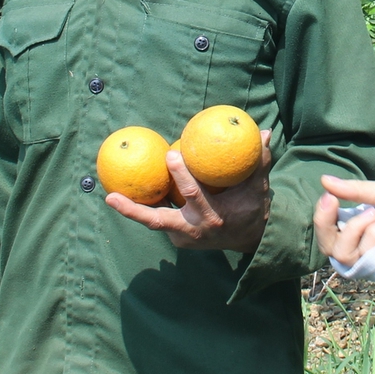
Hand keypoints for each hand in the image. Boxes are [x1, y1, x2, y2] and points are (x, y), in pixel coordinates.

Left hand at [106, 130, 274, 251]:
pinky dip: (144, 207)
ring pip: (153, 222)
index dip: (181, 175)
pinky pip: (158, 219)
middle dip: (133, 210)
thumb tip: (265, 132)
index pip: (193, 194)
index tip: (171, 153)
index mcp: (213, 217)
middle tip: (112, 196)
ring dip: (131, 210)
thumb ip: (260, 161)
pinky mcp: (177, 238)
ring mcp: (182, 237)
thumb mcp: (260, 187)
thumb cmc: (253, 208)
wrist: (250, 241)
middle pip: (157, 221)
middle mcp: (193, 231)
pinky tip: (128, 192)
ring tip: (109, 196)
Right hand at [314, 174, 374, 264]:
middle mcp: (358, 245)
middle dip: (326, 223)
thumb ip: (352, 190)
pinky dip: (373, 237)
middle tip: (333, 200)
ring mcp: (368, 259)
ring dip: (355, 229)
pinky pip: (363, 259)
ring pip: (342, 254)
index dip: (321, 216)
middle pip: (327, 246)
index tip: (329, 196)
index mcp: (354, 226)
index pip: (325, 229)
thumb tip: (324, 180)